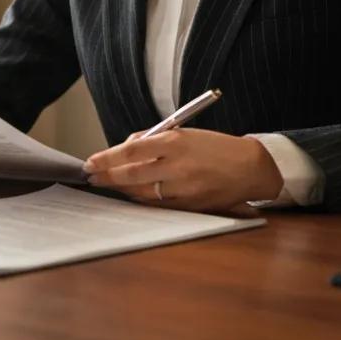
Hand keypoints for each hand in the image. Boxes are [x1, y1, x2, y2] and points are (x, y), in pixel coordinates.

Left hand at [82, 128, 281, 213]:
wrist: (249, 167)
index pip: (131, 150)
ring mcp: (183, 189)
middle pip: (131, 174)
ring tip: (107, 183)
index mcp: (176, 142)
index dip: (107, 158)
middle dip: (107, 176)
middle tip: (91, 176)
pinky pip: (157, 205)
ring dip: (121, 189)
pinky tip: (131, 194)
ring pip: (141, 193)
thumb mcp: (183, 133)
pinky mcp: (189, 206)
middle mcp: (178, 166)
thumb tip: (124, 147)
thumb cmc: (214, 146)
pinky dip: (141, 199)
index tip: (91, 161)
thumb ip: (153, 139)